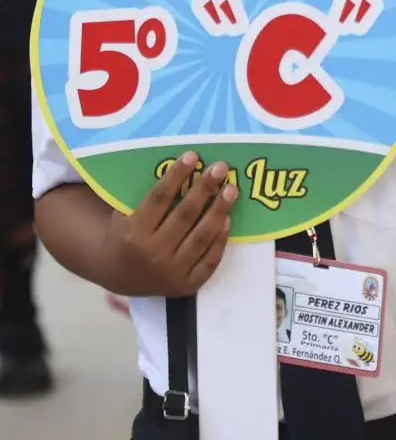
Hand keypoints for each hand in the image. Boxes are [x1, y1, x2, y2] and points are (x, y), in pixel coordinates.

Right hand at [105, 152, 236, 296]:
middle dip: (205, 188)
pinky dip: (220, 239)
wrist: (120, 277)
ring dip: (220, 210)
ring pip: (202, 236)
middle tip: (221, 167)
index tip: (192, 155)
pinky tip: (228, 219)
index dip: (176, 175)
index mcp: (132, 233)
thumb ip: (148, 198)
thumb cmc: (126, 237)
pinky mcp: (188, 284)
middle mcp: (152, 253)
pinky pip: (210, 259)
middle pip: (185, 215)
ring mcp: (172, 271)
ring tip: (232, 189)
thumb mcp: (124, 217)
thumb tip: (182, 167)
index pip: (158, 198)